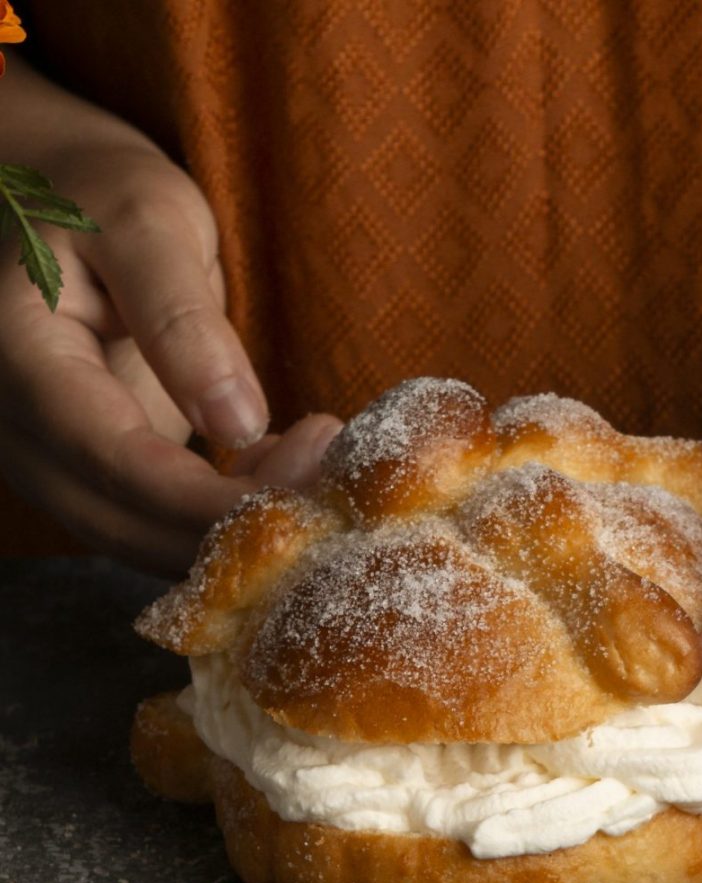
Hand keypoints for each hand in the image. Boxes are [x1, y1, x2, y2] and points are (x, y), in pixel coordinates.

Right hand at [0, 63, 339, 573]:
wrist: (60, 198)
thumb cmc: (101, 194)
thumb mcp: (147, 225)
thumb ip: (181, 320)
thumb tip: (234, 424)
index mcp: (23, 361)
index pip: (116, 464)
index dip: (212, 503)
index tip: (309, 498)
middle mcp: (21, 426)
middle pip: (128, 521)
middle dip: (238, 524)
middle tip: (336, 479)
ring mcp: (51, 453)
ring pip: (141, 534)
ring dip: (236, 526)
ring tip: (321, 466)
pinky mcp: (92, 462)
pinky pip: (152, 515)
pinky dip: (221, 511)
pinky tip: (280, 465)